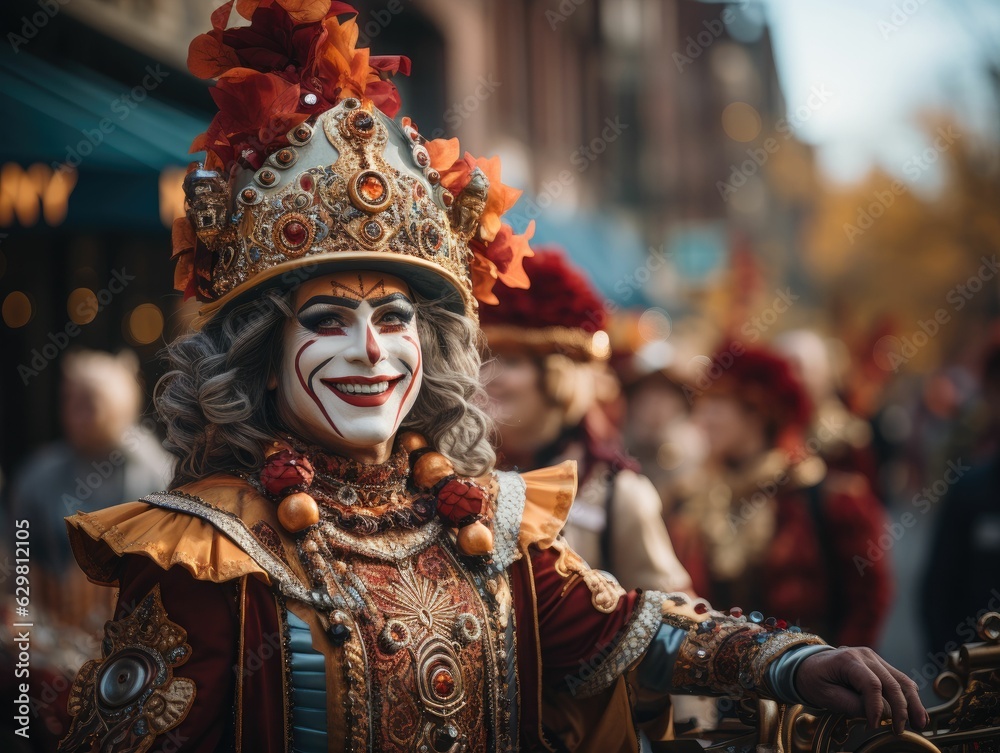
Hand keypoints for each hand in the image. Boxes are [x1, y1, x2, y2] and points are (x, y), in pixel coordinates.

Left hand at [796, 647, 927, 734]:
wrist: (806, 664)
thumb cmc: (813, 679)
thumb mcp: (824, 695)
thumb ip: (851, 704)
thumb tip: (879, 714)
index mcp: (848, 659)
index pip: (871, 684)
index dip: (876, 708)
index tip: (874, 726)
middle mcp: (864, 655)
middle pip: (891, 683)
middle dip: (900, 709)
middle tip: (899, 730)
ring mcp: (874, 658)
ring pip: (901, 680)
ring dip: (913, 703)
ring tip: (920, 724)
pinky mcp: (879, 665)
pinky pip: (899, 680)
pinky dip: (910, 696)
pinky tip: (917, 713)